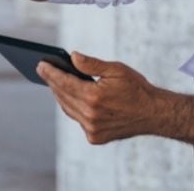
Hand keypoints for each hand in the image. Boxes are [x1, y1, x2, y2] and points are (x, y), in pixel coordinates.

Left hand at [38, 52, 166, 144]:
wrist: (153, 113)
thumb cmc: (136, 88)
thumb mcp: (116, 69)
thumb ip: (92, 64)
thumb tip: (72, 56)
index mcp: (94, 97)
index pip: (64, 82)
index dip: (51, 73)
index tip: (40, 64)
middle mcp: (90, 115)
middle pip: (63, 96)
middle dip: (53, 82)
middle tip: (44, 70)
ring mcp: (92, 129)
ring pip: (68, 110)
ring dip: (60, 96)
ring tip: (55, 82)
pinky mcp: (95, 137)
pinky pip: (78, 120)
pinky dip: (73, 108)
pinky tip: (70, 98)